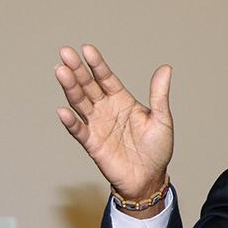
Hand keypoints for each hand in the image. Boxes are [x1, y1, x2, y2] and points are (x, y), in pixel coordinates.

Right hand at [56, 45, 173, 208]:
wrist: (150, 178)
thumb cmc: (157, 149)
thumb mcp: (162, 119)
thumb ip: (159, 95)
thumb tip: (165, 68)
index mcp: (122, 100)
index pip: (106, 78)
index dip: (96, 64)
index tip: (86, 49)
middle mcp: (106, 109)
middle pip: (88, 86)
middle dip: (77, 70)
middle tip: (65, 52)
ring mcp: (97, 125)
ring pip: (80, 103)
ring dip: (70, 88)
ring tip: (61, 71)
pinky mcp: (92, 144)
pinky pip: (79, 131)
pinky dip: (71, 122)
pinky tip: (63, 111)